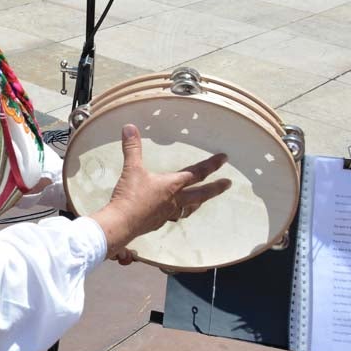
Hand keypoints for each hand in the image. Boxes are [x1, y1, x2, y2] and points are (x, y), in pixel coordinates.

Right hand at [91, 124, 231, 262]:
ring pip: (189, 208)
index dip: (212, 165)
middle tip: (228, 184)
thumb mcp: (132, 169)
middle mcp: (175, 200)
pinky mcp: (157, 222)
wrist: (122, 223)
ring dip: (198, 203)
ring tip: (202, 201)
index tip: (224, 159)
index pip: (197, 173)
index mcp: (172, 185)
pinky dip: (176, 213)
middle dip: (216, 188)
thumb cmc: (130, 196)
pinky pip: (172, 216)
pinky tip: (171, 213)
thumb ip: (132, 148)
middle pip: (201, 194)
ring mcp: (167, 213)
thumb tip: (129, 127)